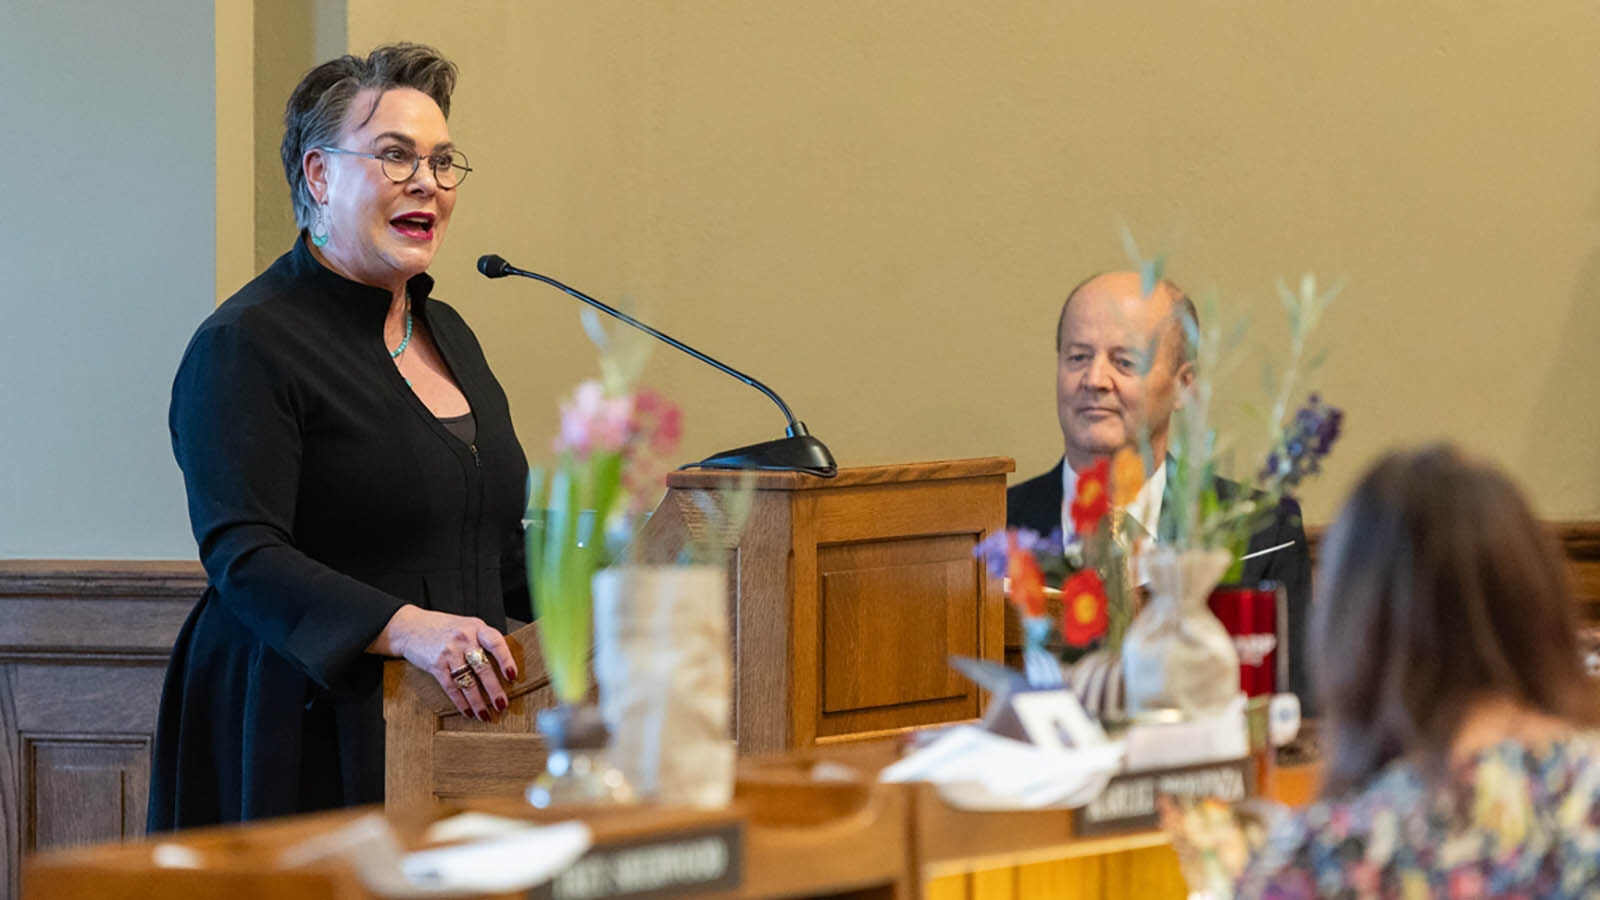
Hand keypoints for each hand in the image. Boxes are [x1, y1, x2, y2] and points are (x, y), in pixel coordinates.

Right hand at [370, 605, 518, 720]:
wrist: (411, 627)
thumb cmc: (444, 628)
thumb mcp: (467, 626)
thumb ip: (483, 640)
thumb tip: (504, 666)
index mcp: (477, 627)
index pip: (496, 643)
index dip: (506, 660)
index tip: (512, 677)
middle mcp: (464, 638)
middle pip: (483, 668)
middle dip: (494, 690)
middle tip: (502, 705)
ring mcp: (449, 652)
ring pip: (467, 681)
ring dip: (478, 702)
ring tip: (486, 715)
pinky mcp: (436, 665)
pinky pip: (451, 687)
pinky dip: (461, 702)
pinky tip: (468, 711)